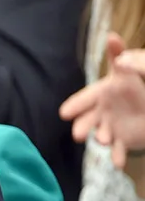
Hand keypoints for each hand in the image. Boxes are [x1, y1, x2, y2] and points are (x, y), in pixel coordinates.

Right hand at [60, 33, 144, 168]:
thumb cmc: (139, 84)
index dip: (75, 105)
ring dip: (102, 139)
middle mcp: (103, 111)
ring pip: (102, 135)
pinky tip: (118, 163)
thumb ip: (121, 55)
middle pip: (88, 120)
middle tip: (80, 135)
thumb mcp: (135, 65)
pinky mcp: (124, 141)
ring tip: (106, 141)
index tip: (64, 113)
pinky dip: (118, 157)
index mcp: (104, 92)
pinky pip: (119, 151)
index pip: (86, 98)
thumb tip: (111, 38)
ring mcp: (113, 127)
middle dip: (83, 127)